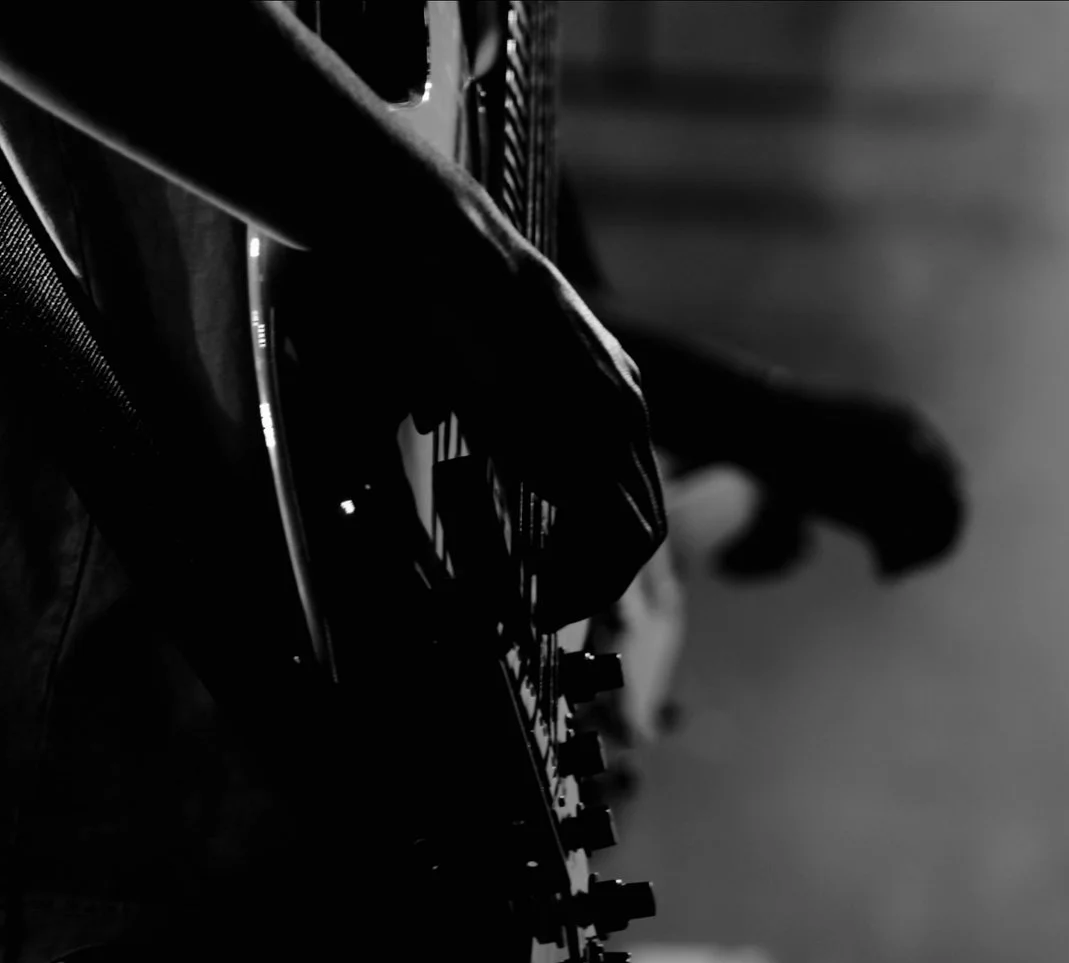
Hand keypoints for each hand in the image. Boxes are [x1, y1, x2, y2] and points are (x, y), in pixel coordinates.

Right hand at [430, 193, 665, 629]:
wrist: (441, 250)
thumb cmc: (438, 295)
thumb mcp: (462, 350)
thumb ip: (461, 386)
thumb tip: (427, 407)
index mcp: (604, 380)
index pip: (621, 481)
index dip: (592, 537)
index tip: (550, 571)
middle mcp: (624, 403)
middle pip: (641, 515)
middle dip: (600, 572)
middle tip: (553, 606)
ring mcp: (617, 421)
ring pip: (639, 533)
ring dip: (595, 580)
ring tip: (549, 606)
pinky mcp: (596, 438)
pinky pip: (616, 533)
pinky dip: (588, 573)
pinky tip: (546, 588)